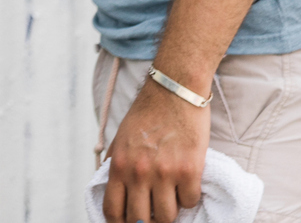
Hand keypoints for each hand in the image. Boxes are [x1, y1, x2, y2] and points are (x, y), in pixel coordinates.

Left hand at [102, 79, 207, 222]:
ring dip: (170, 212)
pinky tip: (186, 185)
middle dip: (146, 222)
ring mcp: (166, 173)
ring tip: (170, 199)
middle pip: (140, 220)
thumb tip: (110, 186)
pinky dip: (189, 198)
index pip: (113, 210)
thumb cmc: (147, 112)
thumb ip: (116, 163)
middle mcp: (140, 172)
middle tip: (152, 216)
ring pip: (167, 217)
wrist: (174, 90)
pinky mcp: (190, 170)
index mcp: (119, 165)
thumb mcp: (121, 137)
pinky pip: (190, 202)